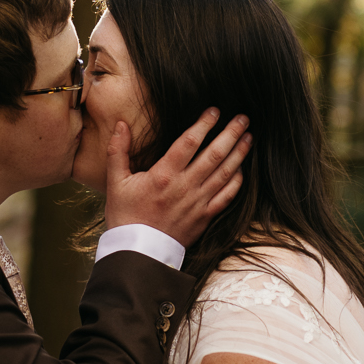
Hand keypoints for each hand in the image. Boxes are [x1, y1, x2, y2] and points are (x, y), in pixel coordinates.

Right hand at [104, 108, 250, 246]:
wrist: (137, 253)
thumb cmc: (125, 217)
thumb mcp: (115, 182)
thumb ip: (118, 151)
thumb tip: (121, 125)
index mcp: (163, 175)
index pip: (189, 141)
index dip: (204, 124)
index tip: (215, 110)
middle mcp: (185, 187)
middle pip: (214, 154)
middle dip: (231, 133)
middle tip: (243, 118)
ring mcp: (198, 203)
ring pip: (225, 173)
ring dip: (239, 153)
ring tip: (248, 137)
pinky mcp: (204, 218)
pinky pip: (226, 197)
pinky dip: (237, 182)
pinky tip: (242, 170)